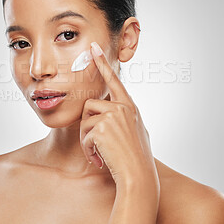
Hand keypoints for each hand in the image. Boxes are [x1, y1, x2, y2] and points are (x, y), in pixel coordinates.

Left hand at [80, 42, 158, 189]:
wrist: (138, 176)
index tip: (94, 48)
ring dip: (87, 139)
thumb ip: (123, 117)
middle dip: (88, 126)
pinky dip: (88, 150)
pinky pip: (85, 135)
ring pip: (85, 120)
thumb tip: (109, 110)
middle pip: (90, 105)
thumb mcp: (134, 131)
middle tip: (96, 144)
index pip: (114, 80)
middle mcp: (122, 107)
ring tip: (99, 152)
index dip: (103, 63)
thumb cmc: (136, 157)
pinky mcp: (103, 126)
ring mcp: (113, 115)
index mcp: (130, 106)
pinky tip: (99, 159)